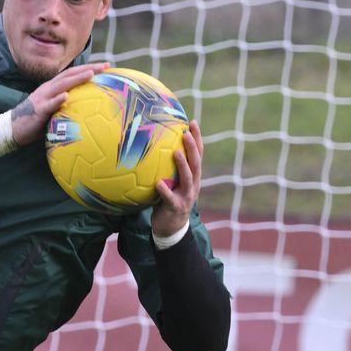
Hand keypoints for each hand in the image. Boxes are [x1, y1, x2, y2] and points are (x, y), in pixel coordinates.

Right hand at [8, 62, 109, 145]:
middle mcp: (48, 88)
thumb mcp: (52, 110)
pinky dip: (57, 99)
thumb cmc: (34, 121)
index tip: (105, 66)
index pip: (72, 74)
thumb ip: (65, 106)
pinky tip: (66, 96)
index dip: (88, 68)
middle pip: (70, 74)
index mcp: (52, 87)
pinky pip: (48, 104)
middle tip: (105, 66)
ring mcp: (43, 98)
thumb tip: (84, 110)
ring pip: (61, 85)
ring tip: (90, 74)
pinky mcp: (38, 110)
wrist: (12, 128)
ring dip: (76, 78)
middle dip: (88, 68)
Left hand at [152, 120, 203, 237]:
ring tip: (176, 152)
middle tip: (186, 133)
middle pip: (196, 163)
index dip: (197, 138)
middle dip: (193, 147)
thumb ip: (167, 167)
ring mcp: (186, 196)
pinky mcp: (176, 207)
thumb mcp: (171, 182)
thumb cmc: (168, 200)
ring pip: (187, 178)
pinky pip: (170, 198)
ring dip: (182, 165)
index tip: (193, 122)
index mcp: (193, 176)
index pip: (198, 154)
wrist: (172, 227)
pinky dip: (165, 190)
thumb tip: (153, 146)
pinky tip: (157, 183)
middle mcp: (193, 184)